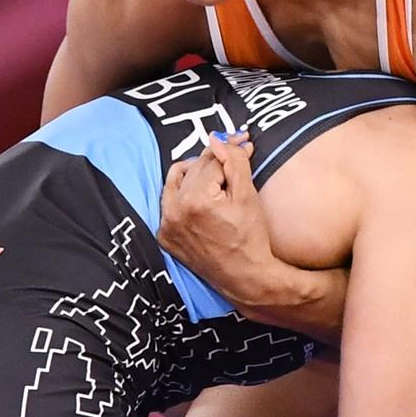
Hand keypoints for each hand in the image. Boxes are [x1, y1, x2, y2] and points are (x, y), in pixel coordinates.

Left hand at [158, 131, 278, 304]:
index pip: (213, 161)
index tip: (244, 141)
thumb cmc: (250, 238)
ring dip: (196, 173)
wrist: (245, 277)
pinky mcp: (165, 237)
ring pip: (178, 182)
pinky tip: (203, 195)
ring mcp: (166, 226)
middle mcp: (173, 211)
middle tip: (236, 153)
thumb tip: (220, 139)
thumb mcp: (247, 196)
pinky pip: (170, 204)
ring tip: (217, 173)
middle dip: (216, 160)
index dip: (232, 150)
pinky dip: (184, 195)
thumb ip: (233, 162)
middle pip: (196, 170)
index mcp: (194, 200)